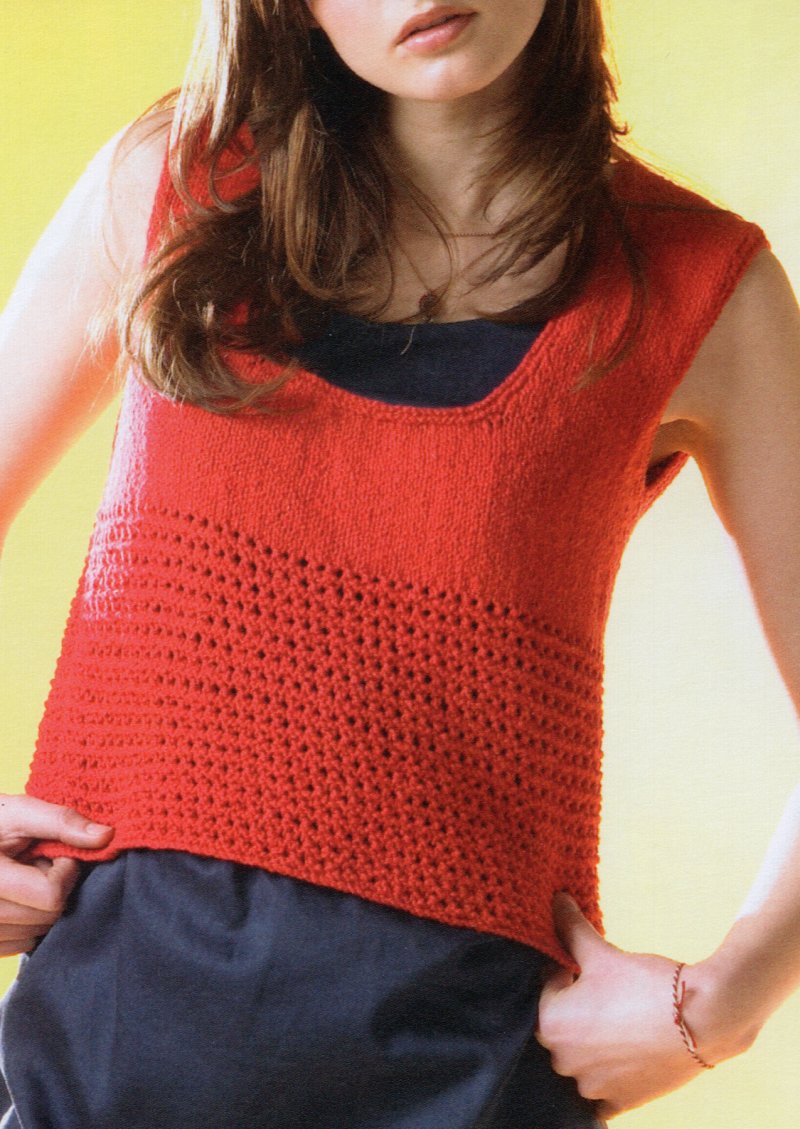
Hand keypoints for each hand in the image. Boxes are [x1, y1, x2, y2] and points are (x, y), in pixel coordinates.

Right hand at [0, 794, 112, 955]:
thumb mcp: (19, 812)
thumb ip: (61, 821)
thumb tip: (106, 836)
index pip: (51, 895)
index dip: (64, 870)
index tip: (54, 853)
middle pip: (48, 916)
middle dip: (54, 887)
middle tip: (36, 864)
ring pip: (39, 933)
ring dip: (41, 905)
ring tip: (22, 878)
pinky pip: (25, 944)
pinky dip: (29, 921)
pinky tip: (15, 897)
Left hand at [536, 894, 708, 1118]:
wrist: (703, 1017)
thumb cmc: (645, 983)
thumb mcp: (601, 952)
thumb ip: (571, 929)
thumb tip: (556, 900)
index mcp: (550, 1024)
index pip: (545, 991)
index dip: (566, 974)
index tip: (589, 969)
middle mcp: (563, 1062)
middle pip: (560, 1028)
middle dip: (577, 1010)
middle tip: (607, 993)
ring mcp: (592, 1087)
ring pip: (580, 1061)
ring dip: (592, 1043)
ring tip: (622, 1018)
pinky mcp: (620, 1102)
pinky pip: (602, 1095)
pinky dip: (608, 1079)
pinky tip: (624, 1058)